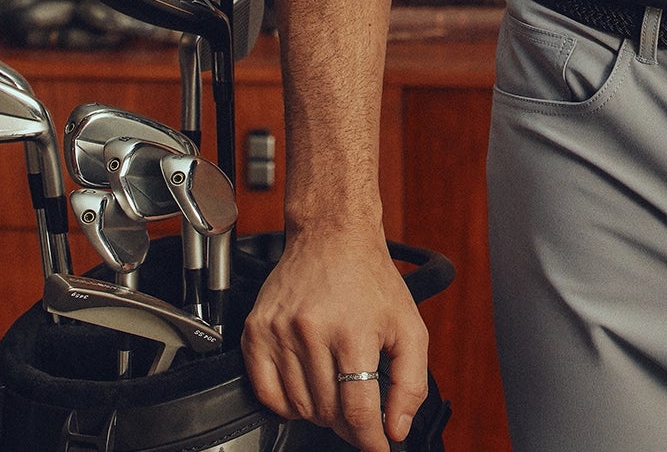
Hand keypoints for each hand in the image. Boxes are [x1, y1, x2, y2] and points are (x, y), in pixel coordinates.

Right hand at [241, 228, 429, 450]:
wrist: (332, 235)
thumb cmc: (371, 279)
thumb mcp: (408, 325)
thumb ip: (410, 382)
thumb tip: (396, 427)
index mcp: (353, 329)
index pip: (357, 410)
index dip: (370, 438)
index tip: (377, 446)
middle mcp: (312, 330)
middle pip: (326, 411)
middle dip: (347, 423)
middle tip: (358, 412)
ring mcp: (280, 331)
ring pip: (297, 406)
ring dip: (319, 413)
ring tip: (335, 392)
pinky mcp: (256, 330)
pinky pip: (266, 392)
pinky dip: (286, 403)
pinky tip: (306, 388)